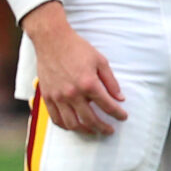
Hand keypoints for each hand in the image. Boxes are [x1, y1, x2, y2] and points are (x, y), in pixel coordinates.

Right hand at [23, 3, 125, 135]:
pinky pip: (56, 118)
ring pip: (72, 124)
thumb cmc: (77, 48)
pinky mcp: (47, 97)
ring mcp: (58, 97)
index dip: (118, 114)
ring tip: (93, 130)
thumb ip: (111, 81)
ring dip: (85, 130)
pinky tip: (74, 125)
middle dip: (103, 127)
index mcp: (89, 83)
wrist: (52, 40)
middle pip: (91, 119)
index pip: (108, 106)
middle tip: (109, 130)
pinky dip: (66, 126)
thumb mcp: (100, 61)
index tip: (123, 117)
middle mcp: (73, 93)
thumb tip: (120, 98)